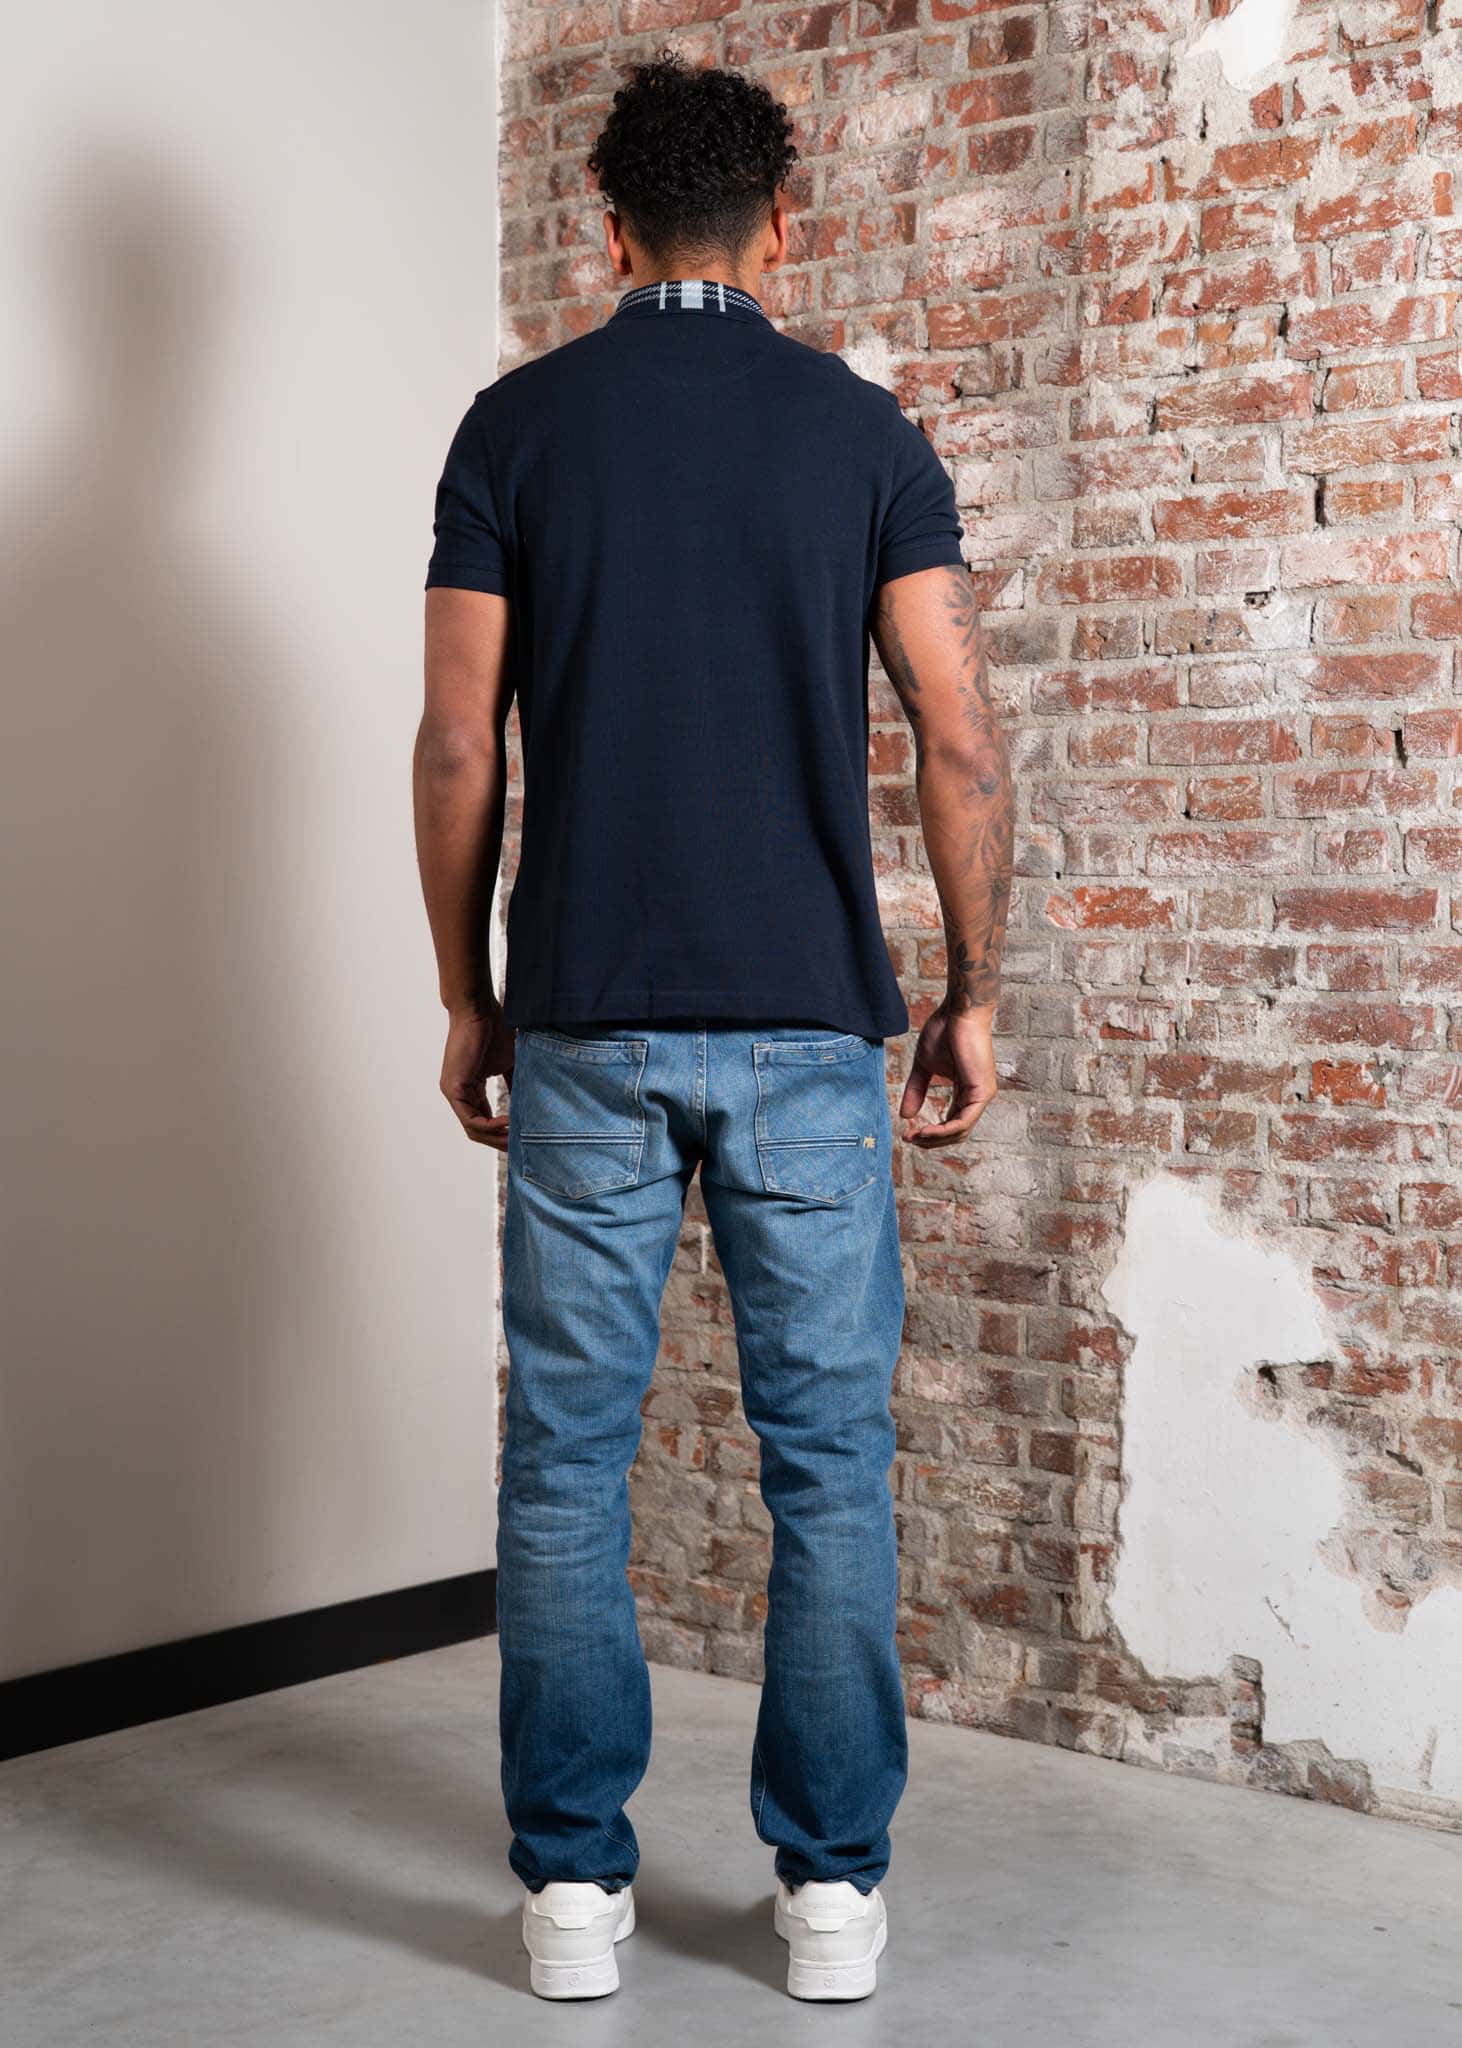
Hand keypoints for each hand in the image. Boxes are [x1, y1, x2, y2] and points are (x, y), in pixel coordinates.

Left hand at [440, 1003, 514, 1148]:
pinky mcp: (454, 1089)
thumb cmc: (495, 1031)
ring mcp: (454, 1093)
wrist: (480, 1011)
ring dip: (496, 1137)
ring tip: (518, 1138)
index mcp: (471, 1090)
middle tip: (522, 1149)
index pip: (484, 1122)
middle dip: (500, 1142)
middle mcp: (460, 1095)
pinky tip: (508, 1123)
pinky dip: (490, 1126)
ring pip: (474, 1129)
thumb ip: (515, 1084)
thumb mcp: (510, 1064)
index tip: (523, 1141)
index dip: (503, 1134)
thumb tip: (530, 1103)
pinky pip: (471, 1119)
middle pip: (478, 1132)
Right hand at [900, 1001, 997, 1146]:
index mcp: (966, 1092)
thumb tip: (905, 1116)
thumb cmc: (944, 1031)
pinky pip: (963, 1122)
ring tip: (915, 1137)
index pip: (951, 1124)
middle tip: (908, 1139)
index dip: (929, 1133)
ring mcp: (982, 1095)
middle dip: (931, 1140)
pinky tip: (926, 1130)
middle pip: (956, 1133)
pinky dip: (944, 1130)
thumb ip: (917, 1090)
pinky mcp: (982, 1091)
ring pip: (960, 1132)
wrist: (958, 1012)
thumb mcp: (924, 1066)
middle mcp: (977, 1097)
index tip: (907, 1134)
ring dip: (935, 1138)